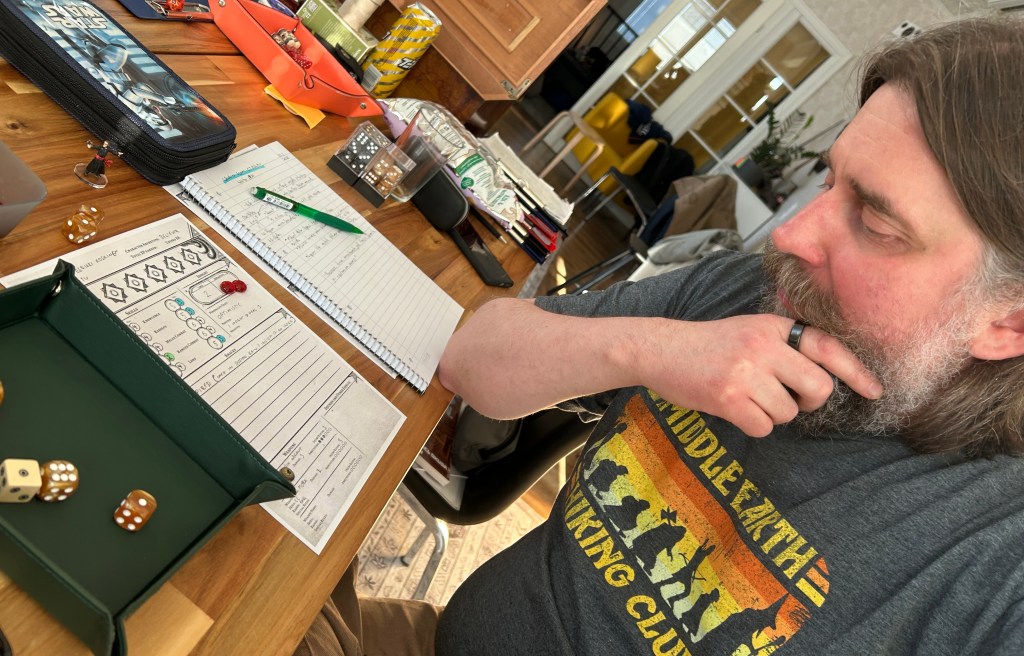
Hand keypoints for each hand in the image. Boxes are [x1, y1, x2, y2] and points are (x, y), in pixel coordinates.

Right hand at [639, 314, 882, 436]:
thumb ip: (783, 346)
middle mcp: (763, 346)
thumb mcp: (749, 331)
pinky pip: (763, 427)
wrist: (660, 349)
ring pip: (789, 412)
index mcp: (773, 327)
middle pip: (818, 388)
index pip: (827, 347)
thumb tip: (822, 378)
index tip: (874, 391)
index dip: (855, 371)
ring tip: (748, 397)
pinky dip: (752, 424)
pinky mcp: (729, 398)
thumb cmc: (707, 345)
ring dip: (773, 413)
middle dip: (809, 402)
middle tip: (791, 399)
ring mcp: (746, 372)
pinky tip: (734, 408)